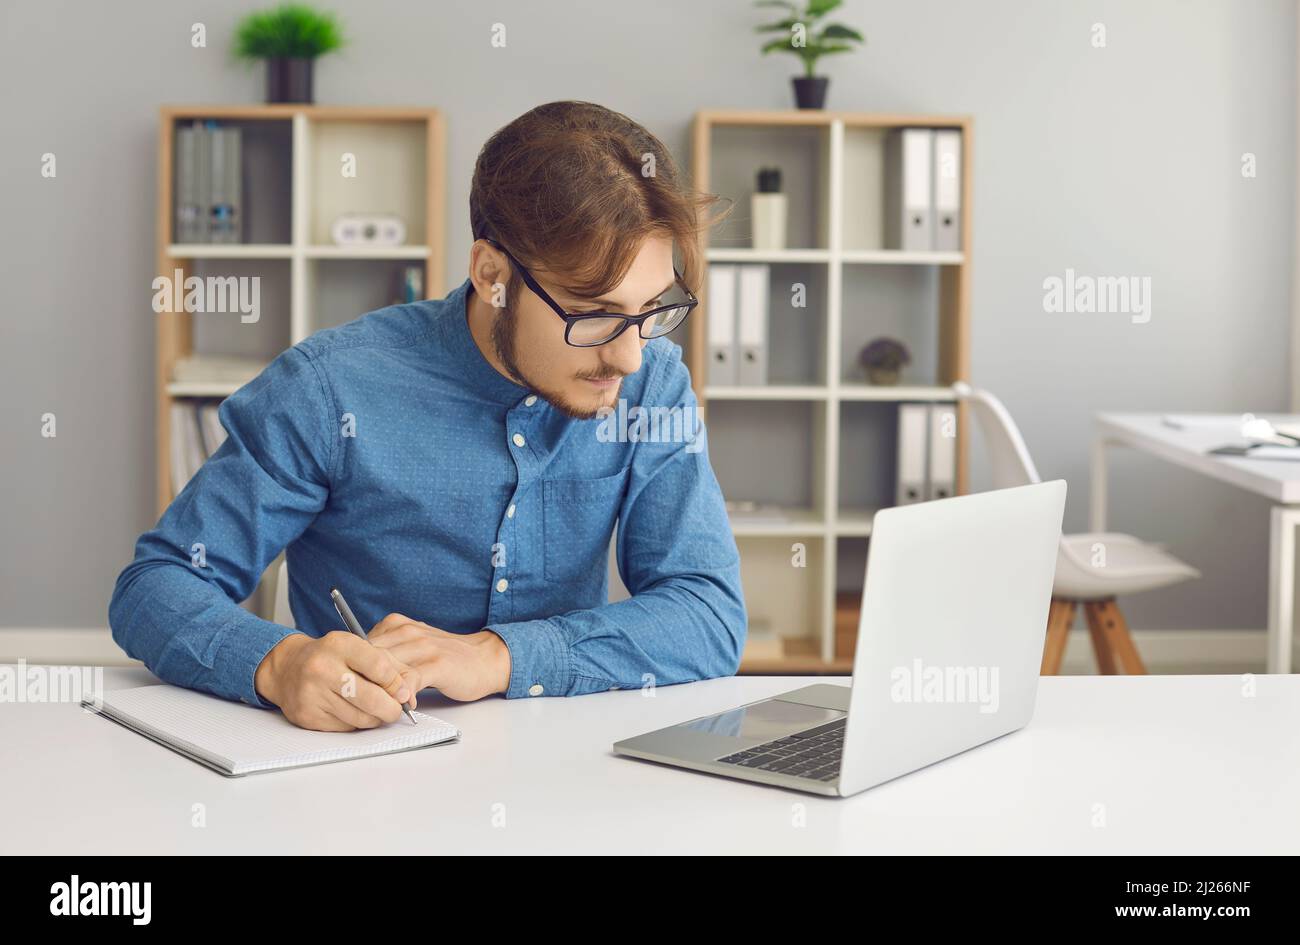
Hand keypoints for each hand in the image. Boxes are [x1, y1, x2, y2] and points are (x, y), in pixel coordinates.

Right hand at [254, 631, 420, 731]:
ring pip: (361, 718)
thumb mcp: (359, 649)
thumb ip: (390, 666)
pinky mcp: (308, 716)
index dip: (396, 683)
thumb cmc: (331, 657)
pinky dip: (356, 723)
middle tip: (396, 709)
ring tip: (376, 709)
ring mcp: (313, 694)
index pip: (379, 667)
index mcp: (340, 645)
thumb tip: (408, 696)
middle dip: (392, 708)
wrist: (288, 667)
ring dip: (375, 718)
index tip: (402, 691)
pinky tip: (353, 711)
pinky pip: (345, 727)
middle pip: (372, 698)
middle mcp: (322, 668)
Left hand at [367, 613, 510, 701]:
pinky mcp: (437, 664)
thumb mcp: (411, 646)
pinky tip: (404, 705)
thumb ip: (386, 653)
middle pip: (369, 658)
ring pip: (386, 670)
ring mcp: (423, 646)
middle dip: (363, 682)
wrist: (485, 658)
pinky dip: (401, 696)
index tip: (352, 688)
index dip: (353, 670)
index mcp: (396, 625)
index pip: (360, 646)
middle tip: (361, 702)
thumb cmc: (445, 657)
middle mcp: (407, 632)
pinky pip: (409, 680)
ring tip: (381, 707)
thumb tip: (355, 672)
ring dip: (380, 692)